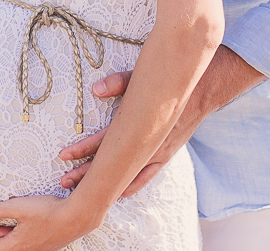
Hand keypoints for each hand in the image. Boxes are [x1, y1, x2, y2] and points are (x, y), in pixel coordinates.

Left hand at [0, 194, 96, 250]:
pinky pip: (31, 245)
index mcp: (17, 244)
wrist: (78, 217)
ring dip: (8, 242)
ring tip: (3, 234)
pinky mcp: (50, 244)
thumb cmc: (48, 211)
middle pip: (5, 250)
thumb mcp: (18, 207)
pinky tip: (26, 232)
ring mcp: (40, 248)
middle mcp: (28, 250)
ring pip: (18, 248)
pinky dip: (21, 239)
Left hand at [59, 50, 266, 195]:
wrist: (206, 86)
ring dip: (105, 182)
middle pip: (113, 163)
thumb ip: (121, 83)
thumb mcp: (146, 75)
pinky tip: (119, 193)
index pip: (107, 140)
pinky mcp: (167, 152)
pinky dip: (133, 184)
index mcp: (142, 123)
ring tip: (82, 189)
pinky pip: (148, 174)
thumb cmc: (171, 78)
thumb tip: (96, 89)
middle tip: (63, 180)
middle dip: (87, 173)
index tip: (63, 155)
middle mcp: (150, 142)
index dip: (83, 149)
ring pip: (128, 174)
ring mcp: (160, 150)